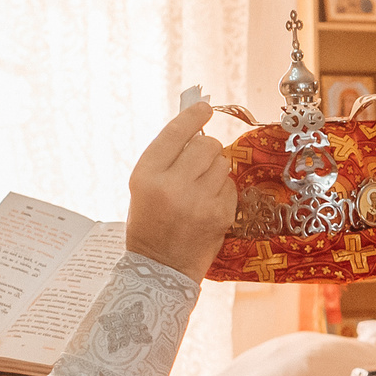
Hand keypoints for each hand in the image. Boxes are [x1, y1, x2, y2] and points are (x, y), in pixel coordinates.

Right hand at [124, 102, 236, 280]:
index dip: (192, 116)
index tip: (204, 108)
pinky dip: (223, 191)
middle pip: (206, 145)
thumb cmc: (150, 223)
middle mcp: (172, 186)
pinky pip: (230, 186)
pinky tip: (208, 205)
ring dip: (215, 170)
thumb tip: (195, 125)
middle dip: (206, 149)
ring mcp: (198, 201)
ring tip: (201, 189)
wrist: (160, 267)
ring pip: (222, 164)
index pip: (174, 133)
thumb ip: (166, 158)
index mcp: (146, 175)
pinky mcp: (219, 215)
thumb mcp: (145, 187)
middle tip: (199, 163)